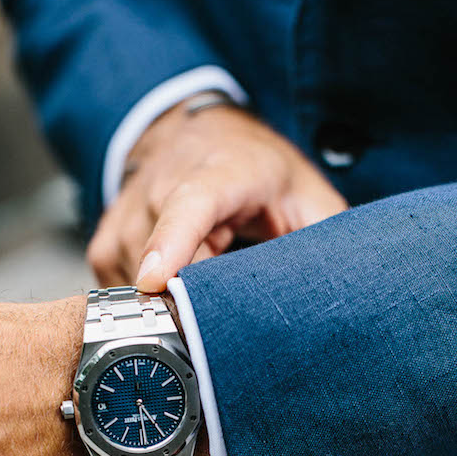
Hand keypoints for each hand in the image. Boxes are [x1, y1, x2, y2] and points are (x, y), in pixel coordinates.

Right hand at [87, 102, 347, 291]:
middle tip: (221, 320)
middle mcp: (164, 185)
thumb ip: (327, 239)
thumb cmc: (256, 170)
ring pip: (135, 282)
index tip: (158, 281)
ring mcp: (128, 211)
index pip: (190, 205)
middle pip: (160, 261)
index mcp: (221, 172)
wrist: (198, 135)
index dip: (173, 244)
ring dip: (169, 302)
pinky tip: (171, 288)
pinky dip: (144, 301)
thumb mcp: (308, 196)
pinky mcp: (106, 238)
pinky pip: (116, 286)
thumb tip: (350, 290)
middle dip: (188, 302)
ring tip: (201, 289)